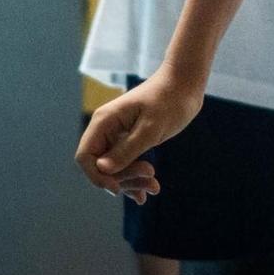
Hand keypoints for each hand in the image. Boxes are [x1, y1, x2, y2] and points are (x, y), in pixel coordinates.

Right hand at [74, 63, 204, 203]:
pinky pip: (126, 164)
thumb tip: (102, 169)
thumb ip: (127, 150)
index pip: (86, 157)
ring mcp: (118, 135)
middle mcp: (107, 129)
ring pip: (115, 168)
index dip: (97, 176)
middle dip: (123, 179)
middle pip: (101, 166)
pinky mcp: (131, 140)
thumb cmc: (171, 100)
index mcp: (104, 121)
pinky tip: (149, 191)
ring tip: (155, 187)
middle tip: (151, 179)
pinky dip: (136, 177)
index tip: (118, 188)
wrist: (187, 83)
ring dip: (132, 181)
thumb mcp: (151, 128)